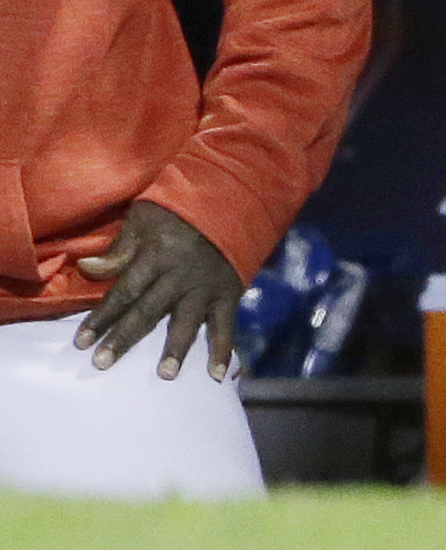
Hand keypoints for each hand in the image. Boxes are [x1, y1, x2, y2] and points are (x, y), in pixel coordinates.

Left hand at [73, 201, 241, 380]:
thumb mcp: (144, 217)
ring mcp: (205, 288)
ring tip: (165, 374)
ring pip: (186, 323)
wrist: (234, 200)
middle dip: (123, 338)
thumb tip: (86, 269)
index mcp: (156, 257)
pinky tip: (217, 375)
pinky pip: (225, 325)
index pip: (123, 292)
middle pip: (147, 312)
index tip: (81, 342)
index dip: (101, 317)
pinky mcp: (228, 294)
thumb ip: (119, 247)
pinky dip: (222, 350)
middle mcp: (179, 277)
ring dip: (175, 350)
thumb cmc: (181, 208)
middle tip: (102, 363)